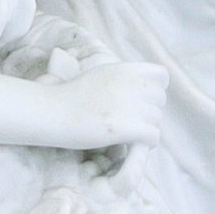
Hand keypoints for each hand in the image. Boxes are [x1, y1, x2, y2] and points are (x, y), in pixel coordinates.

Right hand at [47, 58, 167, 149]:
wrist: (52, 112)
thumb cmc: (72, 96)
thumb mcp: (101, 75)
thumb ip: (123, 78)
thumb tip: (142, 88)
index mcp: (126, 69)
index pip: (162, 76)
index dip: (156, 89)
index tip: (142, 101)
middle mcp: (132, 84)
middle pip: (160, 101)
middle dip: (149, 112)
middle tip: (131, 122)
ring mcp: (130, 106)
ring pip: (157, 120)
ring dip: (146, 129)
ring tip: (128, 135)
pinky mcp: (126, 128)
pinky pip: (154, 136)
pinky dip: (146, 143)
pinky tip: (132, 144)